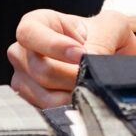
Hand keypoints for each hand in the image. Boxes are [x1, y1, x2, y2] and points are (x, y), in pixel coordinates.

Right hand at [5, 8, 135, 109]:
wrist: (108, 57)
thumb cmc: (104, 36)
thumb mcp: (112, 26)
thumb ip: (102, 40)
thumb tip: (88, 63)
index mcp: (37, 23)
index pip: (29, 33)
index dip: (54, 46)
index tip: (81, 54)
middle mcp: (23, 51)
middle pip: (41, 69)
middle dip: (73, 76)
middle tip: (93, 75)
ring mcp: (24, 78)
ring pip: (45, 95)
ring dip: (74, 94)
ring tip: (90, 85)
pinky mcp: (32, 103)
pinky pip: (48, 112)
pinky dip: (70, 108)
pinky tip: (83, 99)